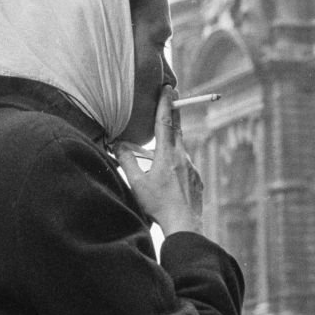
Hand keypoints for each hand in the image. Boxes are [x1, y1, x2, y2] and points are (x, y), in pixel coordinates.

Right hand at [118, 89, 203, 236]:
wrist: (184, 226)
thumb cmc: (159, 206)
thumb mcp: (137, 183)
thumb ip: (126, 160)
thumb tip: (118, 144)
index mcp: (166, 154)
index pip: (165, 121)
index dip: (165, 103)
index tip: (168, 87)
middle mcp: (182, 157)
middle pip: (177, 129)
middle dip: (174, 112)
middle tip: (174, 97)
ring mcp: (192, 169)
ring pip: (181, 149)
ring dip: (173, 142)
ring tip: (164, 142)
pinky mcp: (197, 180)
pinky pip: (186, 166)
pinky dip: (178, 163)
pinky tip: (172, 175)